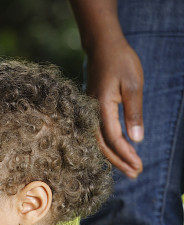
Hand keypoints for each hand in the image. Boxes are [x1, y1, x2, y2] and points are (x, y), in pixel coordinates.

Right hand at [86, 37, 143, 177]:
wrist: (102, 47)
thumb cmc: (121, 62)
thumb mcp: (134, 85)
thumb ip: (134, 113)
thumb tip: (136, 140)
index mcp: (101, 107)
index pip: (113, 138)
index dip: (125, 154)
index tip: (139, 165)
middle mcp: (90, 113)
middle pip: (102, 145)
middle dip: (119, 161)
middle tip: (136, 174)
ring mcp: (88, 112)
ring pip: (97, 141)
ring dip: (113, 157)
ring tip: (129, 168)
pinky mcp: (90, 110)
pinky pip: (96, 134)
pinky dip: (107, 146)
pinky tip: (117, 152)